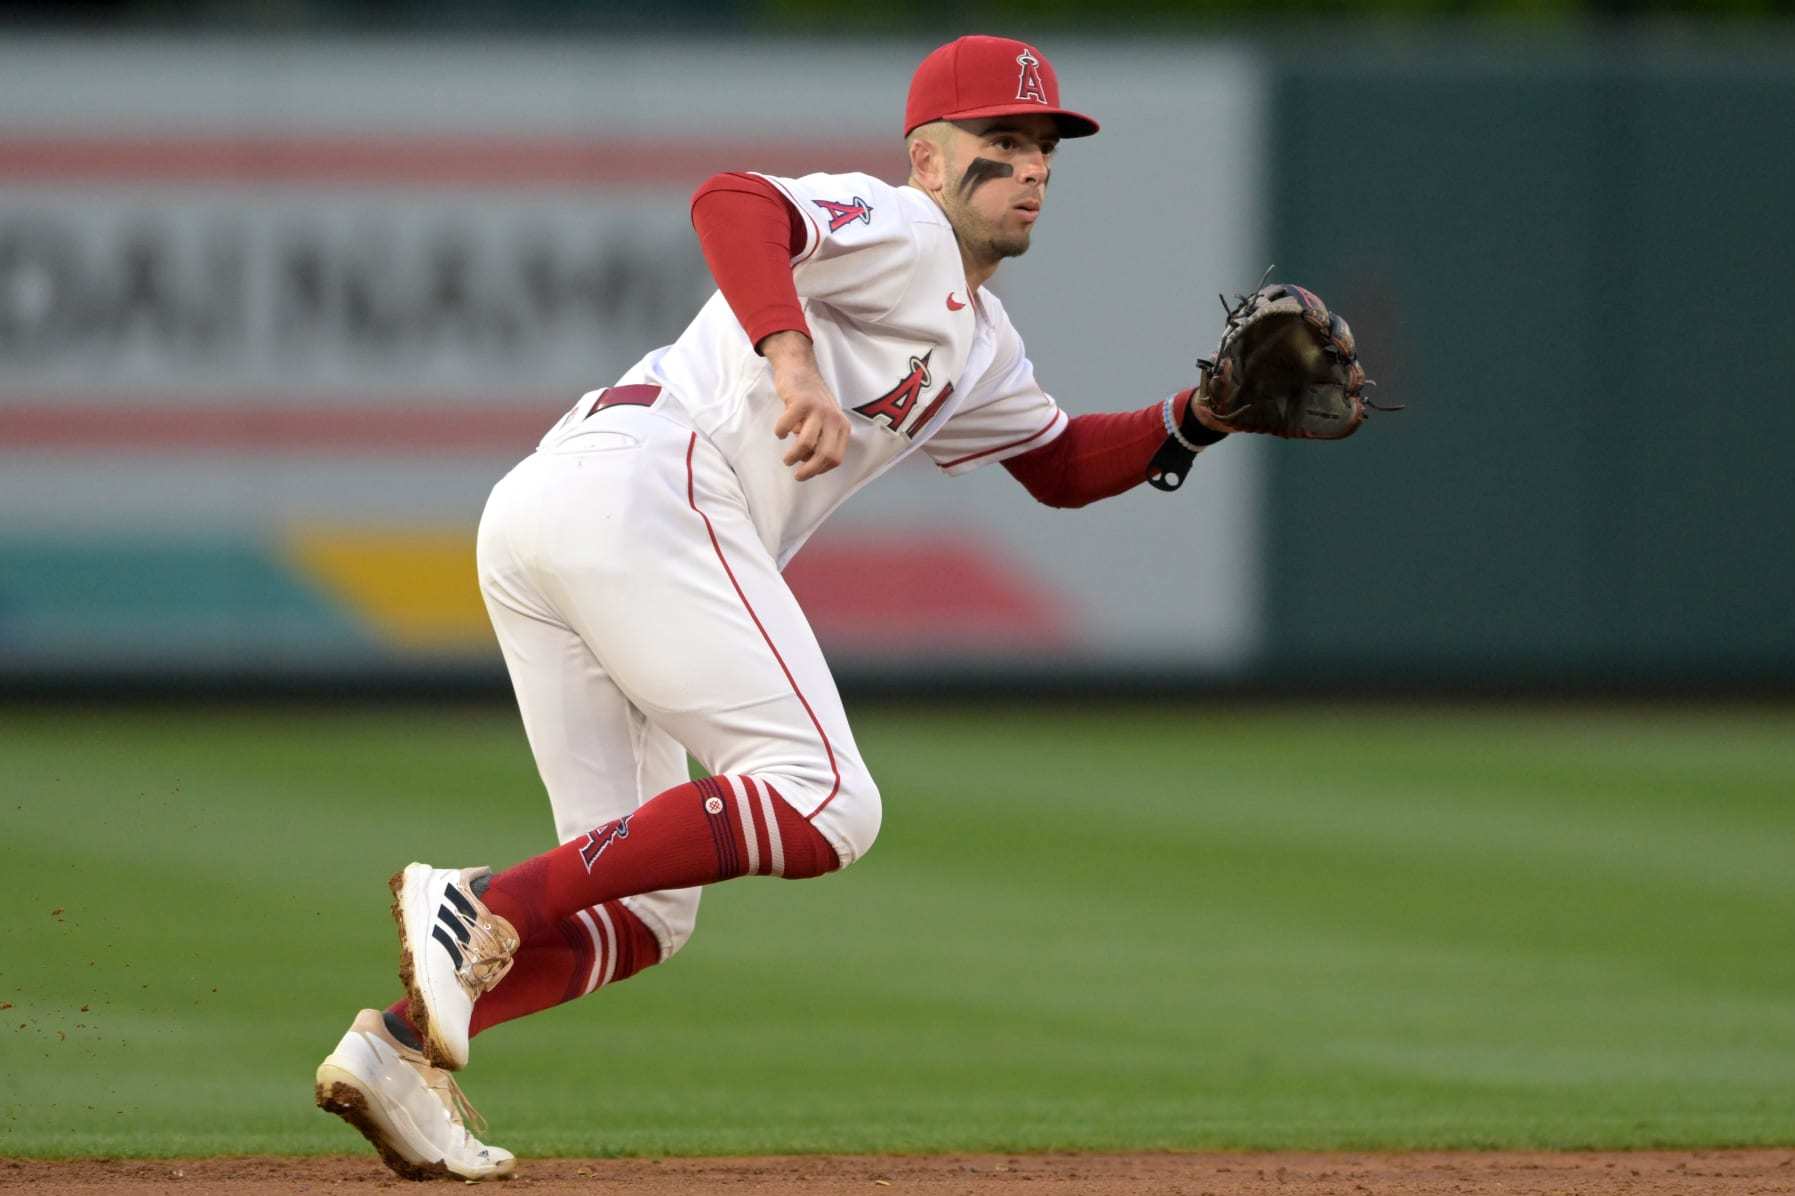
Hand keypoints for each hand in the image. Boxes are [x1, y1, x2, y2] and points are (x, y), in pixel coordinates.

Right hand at [763, 332, 850, 480]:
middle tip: (797, 475)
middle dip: (809, 471)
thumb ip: (821, 441)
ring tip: (787, 459)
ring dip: (793, 456)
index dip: (821, 469)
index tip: (808, 471)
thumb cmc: (810, 402)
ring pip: (806, 444)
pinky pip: (787, 428)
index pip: (836, 458)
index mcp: (842, 426)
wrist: (800, 369)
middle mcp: (834, 418)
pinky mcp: (801, 402)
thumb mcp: (824, 422)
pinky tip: (781, 432)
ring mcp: (818, 410)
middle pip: (825, 455)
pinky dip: (781, 433)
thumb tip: (810, 463)